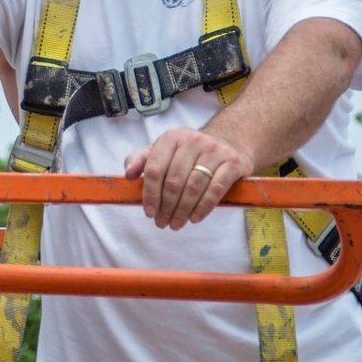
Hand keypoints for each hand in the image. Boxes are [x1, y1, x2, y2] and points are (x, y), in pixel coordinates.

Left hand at [124, 128, 255, 229]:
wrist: (229, 140)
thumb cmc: (189, 152)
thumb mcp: (164, 150)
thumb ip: (142, 160)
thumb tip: (128, 175)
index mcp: (172, 138)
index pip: (155, 169)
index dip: (150, 194)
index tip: (149, 213)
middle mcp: (193, 140)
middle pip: (174, 181)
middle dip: (166, 207)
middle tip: (162, 223)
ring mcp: (214, 151)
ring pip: (194, 187)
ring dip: (183, 210)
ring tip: (176, 223)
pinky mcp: (233, 162)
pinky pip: (216, 189)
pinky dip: (203, 207)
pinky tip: (194, 218)